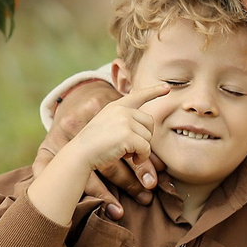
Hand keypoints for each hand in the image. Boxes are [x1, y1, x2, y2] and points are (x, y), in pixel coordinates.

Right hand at [35, 76, 153, 217]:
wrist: (79, 154)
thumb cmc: (92, 146)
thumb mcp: (106, 126)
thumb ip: (123, 122)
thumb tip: (147, 131)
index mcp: (115, 106)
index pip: (138, 96)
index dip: (154, 91)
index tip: (166, 88)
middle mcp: (121, 110)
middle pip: (149, 122)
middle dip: (144, 137)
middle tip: (130, 148)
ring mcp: (124, 121)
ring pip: (148, 137)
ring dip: (141, 150)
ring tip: (126, 153)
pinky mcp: (128, 135)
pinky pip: (146, 148)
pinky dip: (141, 158)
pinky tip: (130, 159)